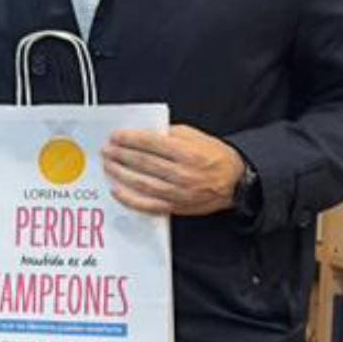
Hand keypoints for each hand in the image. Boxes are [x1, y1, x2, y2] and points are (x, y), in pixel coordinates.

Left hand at [102, 125, 243, 216]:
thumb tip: (143, 134)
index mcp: (188, 153)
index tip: (115, 136)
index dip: (130, 139)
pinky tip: (117, 190)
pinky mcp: (176, 207)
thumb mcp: (196, 137)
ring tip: (108, 166)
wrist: (235, 182)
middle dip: (121, 155)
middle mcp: (183, 174)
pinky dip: (129, 199)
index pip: (151, 143)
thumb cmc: (216, 158)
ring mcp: (178, 193)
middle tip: (106, 150)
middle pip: (143, 162)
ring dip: (120, 174)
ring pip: (142, 183)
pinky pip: (147, 205)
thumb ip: (170, 134)